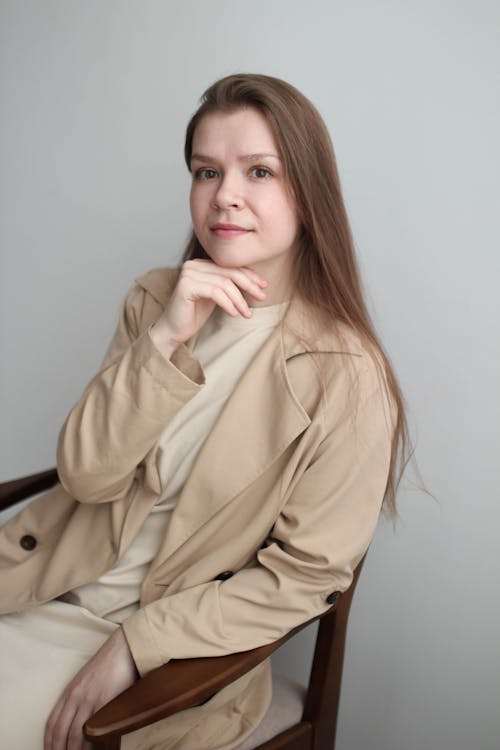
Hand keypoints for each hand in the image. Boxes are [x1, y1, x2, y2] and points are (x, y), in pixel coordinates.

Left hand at [44, 627, 137, 749]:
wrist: (124, 646)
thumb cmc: (108, 664)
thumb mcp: (86, 680)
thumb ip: (79, 698)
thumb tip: (78, 720)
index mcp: (70, 691)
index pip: (52, 723)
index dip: (49, 742)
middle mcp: (76, 696)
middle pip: (61, 732)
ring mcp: (91, 699)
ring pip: (76, 734)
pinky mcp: (106, 700)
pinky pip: (96, 727)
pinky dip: (94, 743)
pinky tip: (97, 749)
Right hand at [150, 259, 267, 354]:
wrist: (173, 330)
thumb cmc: (194, 314)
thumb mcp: (216, 296)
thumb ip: (228, 285)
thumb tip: (255, 281)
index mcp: (201, 264)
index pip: (230, 266)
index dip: (249, 276)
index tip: (264, 286)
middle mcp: (193, 265)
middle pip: (229, 272)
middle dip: (249, 285)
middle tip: (262, 297)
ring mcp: (188, 273)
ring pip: (224, 284)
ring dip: (239, 300)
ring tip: (247, 314)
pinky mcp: (186, 286)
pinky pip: (215, 292)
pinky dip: (227, 303)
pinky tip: (234, 314)